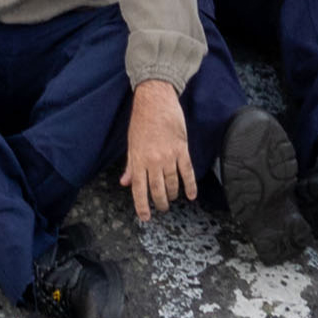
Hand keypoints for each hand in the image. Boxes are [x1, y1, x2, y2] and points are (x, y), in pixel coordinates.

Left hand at [119, 79, 196, 218]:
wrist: (155, 100)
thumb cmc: (141, 120)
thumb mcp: (131, 143)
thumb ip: (130, 165)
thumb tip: (125, 182)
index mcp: (138, 159)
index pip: (139, 189)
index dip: (142, 206)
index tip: (145, 217)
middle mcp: (153, 160)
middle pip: (157, 190)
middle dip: (160, 203)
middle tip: (162, 208)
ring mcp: (168, 155)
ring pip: (173, 183)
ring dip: (173, 194)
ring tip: (173, 198)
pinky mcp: (181, 149)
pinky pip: (187, 172)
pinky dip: (190, 185)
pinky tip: (191, 195)